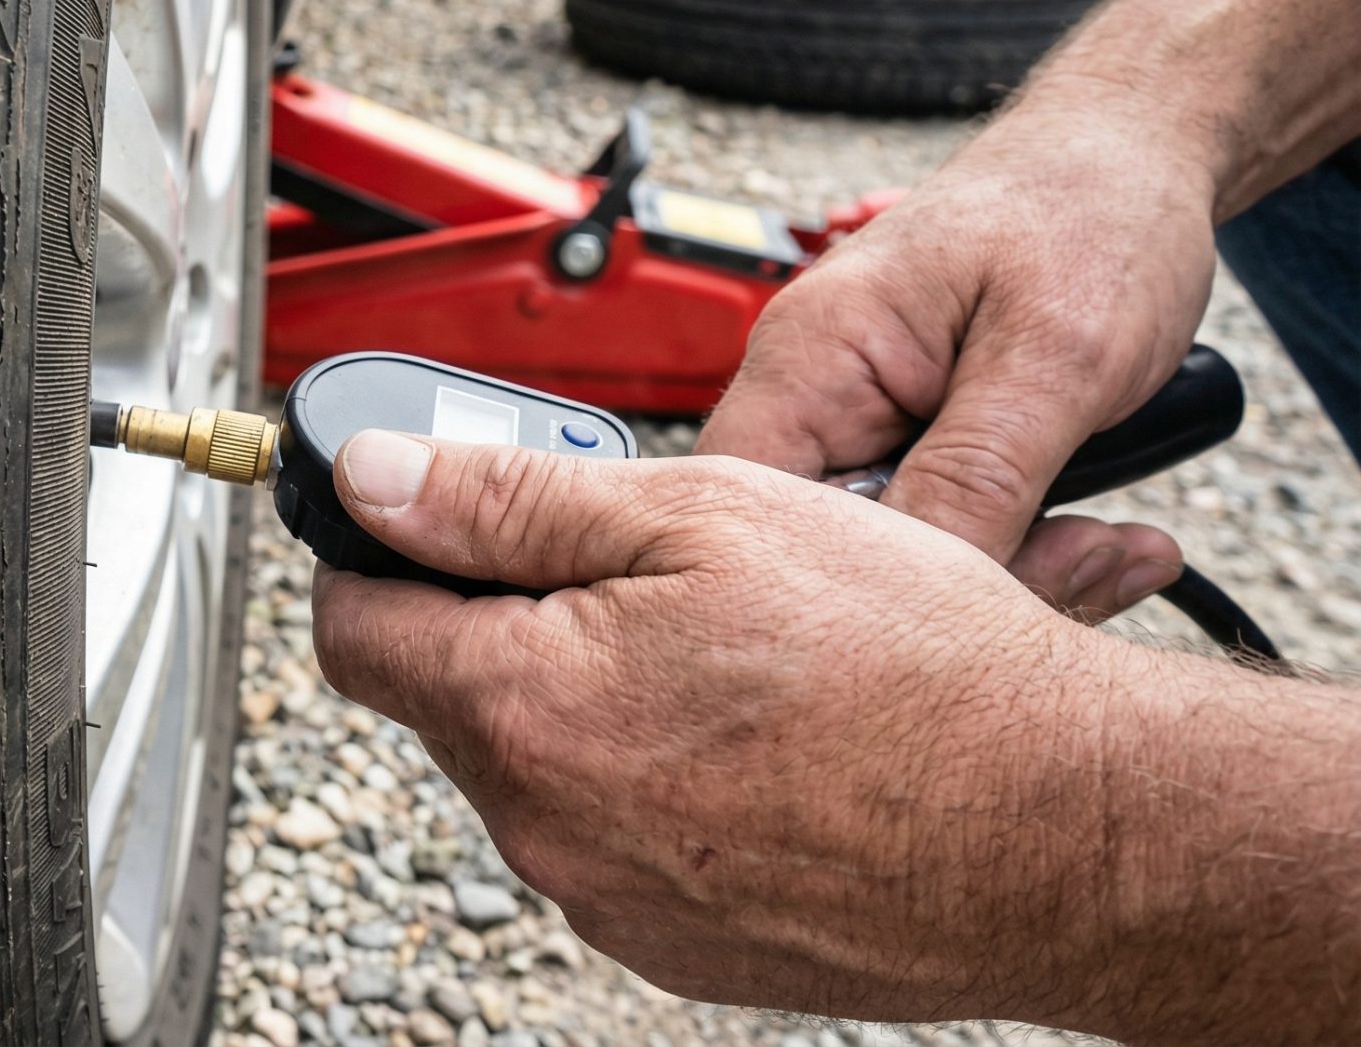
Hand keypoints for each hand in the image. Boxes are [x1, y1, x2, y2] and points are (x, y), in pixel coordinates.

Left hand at [312, 430, 1154, 1030]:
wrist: (1067, 830)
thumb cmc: (912, 667)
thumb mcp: (702, 514)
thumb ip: (506, 497)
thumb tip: (373, 480)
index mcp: (522, 707)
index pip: (354, 628)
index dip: (379, 552)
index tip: (421, 515)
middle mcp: (543, 826)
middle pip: (450, 694)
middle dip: (509, 616)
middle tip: (627, 565)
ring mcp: (609, 898)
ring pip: (539, 764)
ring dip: (591, 694)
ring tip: (717, 649)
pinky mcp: (675, 942)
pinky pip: (615, 834)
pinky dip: (656, 774)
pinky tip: (752, 730)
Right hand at [698, 98, 1214, 617]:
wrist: (1130, 155)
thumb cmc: (1090, 210)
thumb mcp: (1055, 352)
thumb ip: (978, 472)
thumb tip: (916, 588)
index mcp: (811, 355)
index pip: (745, 508)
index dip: (818, 585)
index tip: (943, 617)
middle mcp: (816, 392)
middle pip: (824, 548)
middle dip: (952, 586)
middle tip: (1077, 574)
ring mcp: (864, 420)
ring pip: (895, 553)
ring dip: (1005, 574)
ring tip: (1109, 551)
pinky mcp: (916, 441)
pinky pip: (941, 529)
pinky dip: (1020, 549)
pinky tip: (1098, 540)